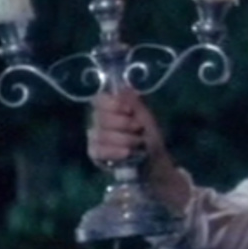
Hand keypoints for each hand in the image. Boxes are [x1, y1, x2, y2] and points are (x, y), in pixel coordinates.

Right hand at [89, 88, 187, 208]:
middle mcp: (98, 121)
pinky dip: (114, 151)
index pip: (99, 100)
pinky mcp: (95, 154)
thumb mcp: (147, 119)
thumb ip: (135, 103)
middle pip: (101, 117)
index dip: (114, 105)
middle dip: (125, 124)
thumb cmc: (149, 138)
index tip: (130, 111)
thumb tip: (124, 86)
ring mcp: (94, 138)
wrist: (153, 162)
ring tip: (138, 144)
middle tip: (139, 130)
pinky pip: (98, 150)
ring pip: (101, 134)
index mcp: (110, 109)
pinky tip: (126, 153)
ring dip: (124, 139)